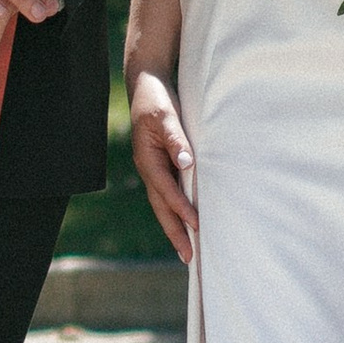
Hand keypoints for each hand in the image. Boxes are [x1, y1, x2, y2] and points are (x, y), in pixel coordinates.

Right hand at [128, 65, 196, 265]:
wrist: (146, 85)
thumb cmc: (156, 99)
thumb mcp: (165, 115)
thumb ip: (175, 139)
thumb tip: (186, 163)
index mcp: (147, 159)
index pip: (166, 190)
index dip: (181, 208)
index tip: (197, 226)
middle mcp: (148, 168)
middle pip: (161, 206)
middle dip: (174, 232)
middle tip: (188, 257)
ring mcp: (153, 168)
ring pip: (163, 204)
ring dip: (175, 226)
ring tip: (188, 249)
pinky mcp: (161, 164)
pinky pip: (169, 193)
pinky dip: (177, 210)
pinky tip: (188, 221)